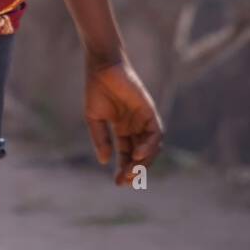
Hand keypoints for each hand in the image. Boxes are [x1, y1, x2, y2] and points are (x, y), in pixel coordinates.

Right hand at [84, 57, 163, 186]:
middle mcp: (136, 126)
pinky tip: (137, 154)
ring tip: (131, 171)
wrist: (102, 67)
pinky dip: (149, 146)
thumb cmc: (96, 89)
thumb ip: (101, 139)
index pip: (127, 155)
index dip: (123, 169)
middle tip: (125, 180)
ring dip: (143, 162)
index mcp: (123, 129)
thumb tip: (105, 161)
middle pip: (141, 155)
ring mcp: (144, 119)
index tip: (116, 182)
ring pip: (151, 148)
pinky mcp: (149, 111)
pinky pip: (155, 133)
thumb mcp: (94, 119)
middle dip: (134, 169)